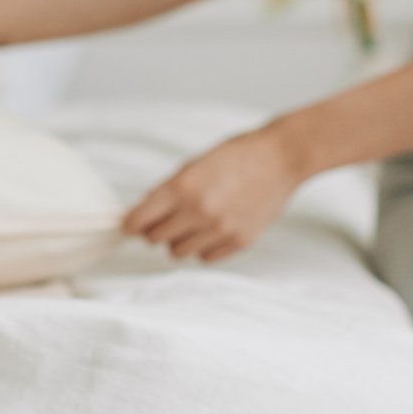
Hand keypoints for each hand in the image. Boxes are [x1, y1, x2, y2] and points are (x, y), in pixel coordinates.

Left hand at [123, 127, 307, 262]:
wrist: (281, 158)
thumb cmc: (237, 156)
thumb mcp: (193, 165)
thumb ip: (167, 190)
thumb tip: (141, 213)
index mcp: (182, 187)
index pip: (139, 221)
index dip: (131, 225)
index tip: (131, 226)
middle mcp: (199, 211)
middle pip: (156, 239)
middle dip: (156, 230)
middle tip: (167, 219)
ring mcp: (220, 229)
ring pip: (178, 252)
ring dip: (180, 240)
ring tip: (194, 222)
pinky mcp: (239, 241)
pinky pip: (205, 258)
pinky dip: (204, 248)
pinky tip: (213, 229)